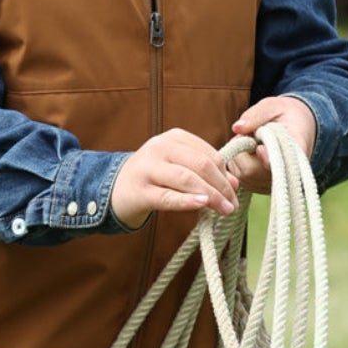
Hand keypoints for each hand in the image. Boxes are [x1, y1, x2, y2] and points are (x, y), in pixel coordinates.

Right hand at [110, 128, 239, 229]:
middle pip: (200, 165)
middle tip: (232, 204)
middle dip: (221, 186)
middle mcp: (159, 148)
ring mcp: (147, 169)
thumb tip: (234, 183)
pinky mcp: (139, 191)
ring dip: (210, 196)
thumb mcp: (177, 167)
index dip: (225, 173)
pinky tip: (202, 205)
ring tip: (224, 209)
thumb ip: (203, 171)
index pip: (207, 153)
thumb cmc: (152, 179)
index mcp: (173, 138)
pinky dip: (187, 201)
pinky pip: (168, 197)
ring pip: (186, 179)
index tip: (235, 190)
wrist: (112, 190)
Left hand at [229, 96, 316, 194]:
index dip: (266, 159)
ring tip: (251, 142)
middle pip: (253, 170)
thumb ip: (257, 115)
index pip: (281, 164)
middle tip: (249, 134)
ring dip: (239, 155)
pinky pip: (239, 178)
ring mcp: (273, 183)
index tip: (259, 148)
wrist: (295, 128)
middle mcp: (287, 173)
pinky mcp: (261, 188)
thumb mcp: (273, 106)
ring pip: (243, 174)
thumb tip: (237, 128)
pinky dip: (237, 163)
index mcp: (296, 150)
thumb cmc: (284, 115)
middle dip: (243, 150)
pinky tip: (248, 153)